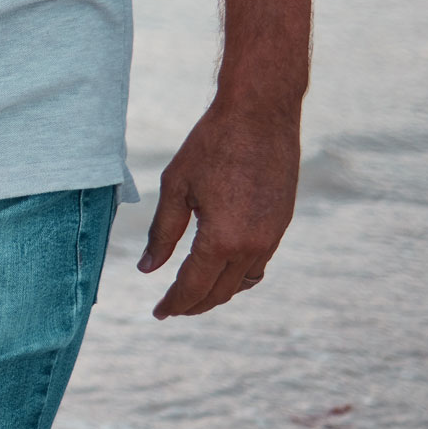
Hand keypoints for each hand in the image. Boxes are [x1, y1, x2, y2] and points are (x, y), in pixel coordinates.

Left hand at [140, 101, 300, 317]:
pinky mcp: (281, 225)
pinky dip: (237, 275)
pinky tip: (219, 269)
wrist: (260, 115)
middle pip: (219, 292)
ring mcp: (272, 238)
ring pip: (242, 283)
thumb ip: (162, 232)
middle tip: (170, 307)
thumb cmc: (211, 145)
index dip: (174, 303)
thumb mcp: (176, 186)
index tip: (157, 313)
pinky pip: (258, 265)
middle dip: (193, 304)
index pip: (193, 287)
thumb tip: (146, 269)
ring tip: (192, 293)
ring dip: (217, 293)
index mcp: (222, 240)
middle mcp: (252, 247)